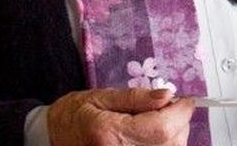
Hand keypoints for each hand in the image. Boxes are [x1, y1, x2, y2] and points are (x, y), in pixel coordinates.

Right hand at [47, 86, 194, 145]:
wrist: (50, 138)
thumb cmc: (74, 114)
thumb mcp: (102, 96)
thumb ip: (137, 97)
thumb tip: (168, 95)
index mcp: (110, 134)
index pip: (162, 128)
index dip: (181, 113)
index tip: (186, 99)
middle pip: (170, 144)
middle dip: (179, 123)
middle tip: (170, 107)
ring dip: (173, 137)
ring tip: (160, 120)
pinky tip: (153, 136)